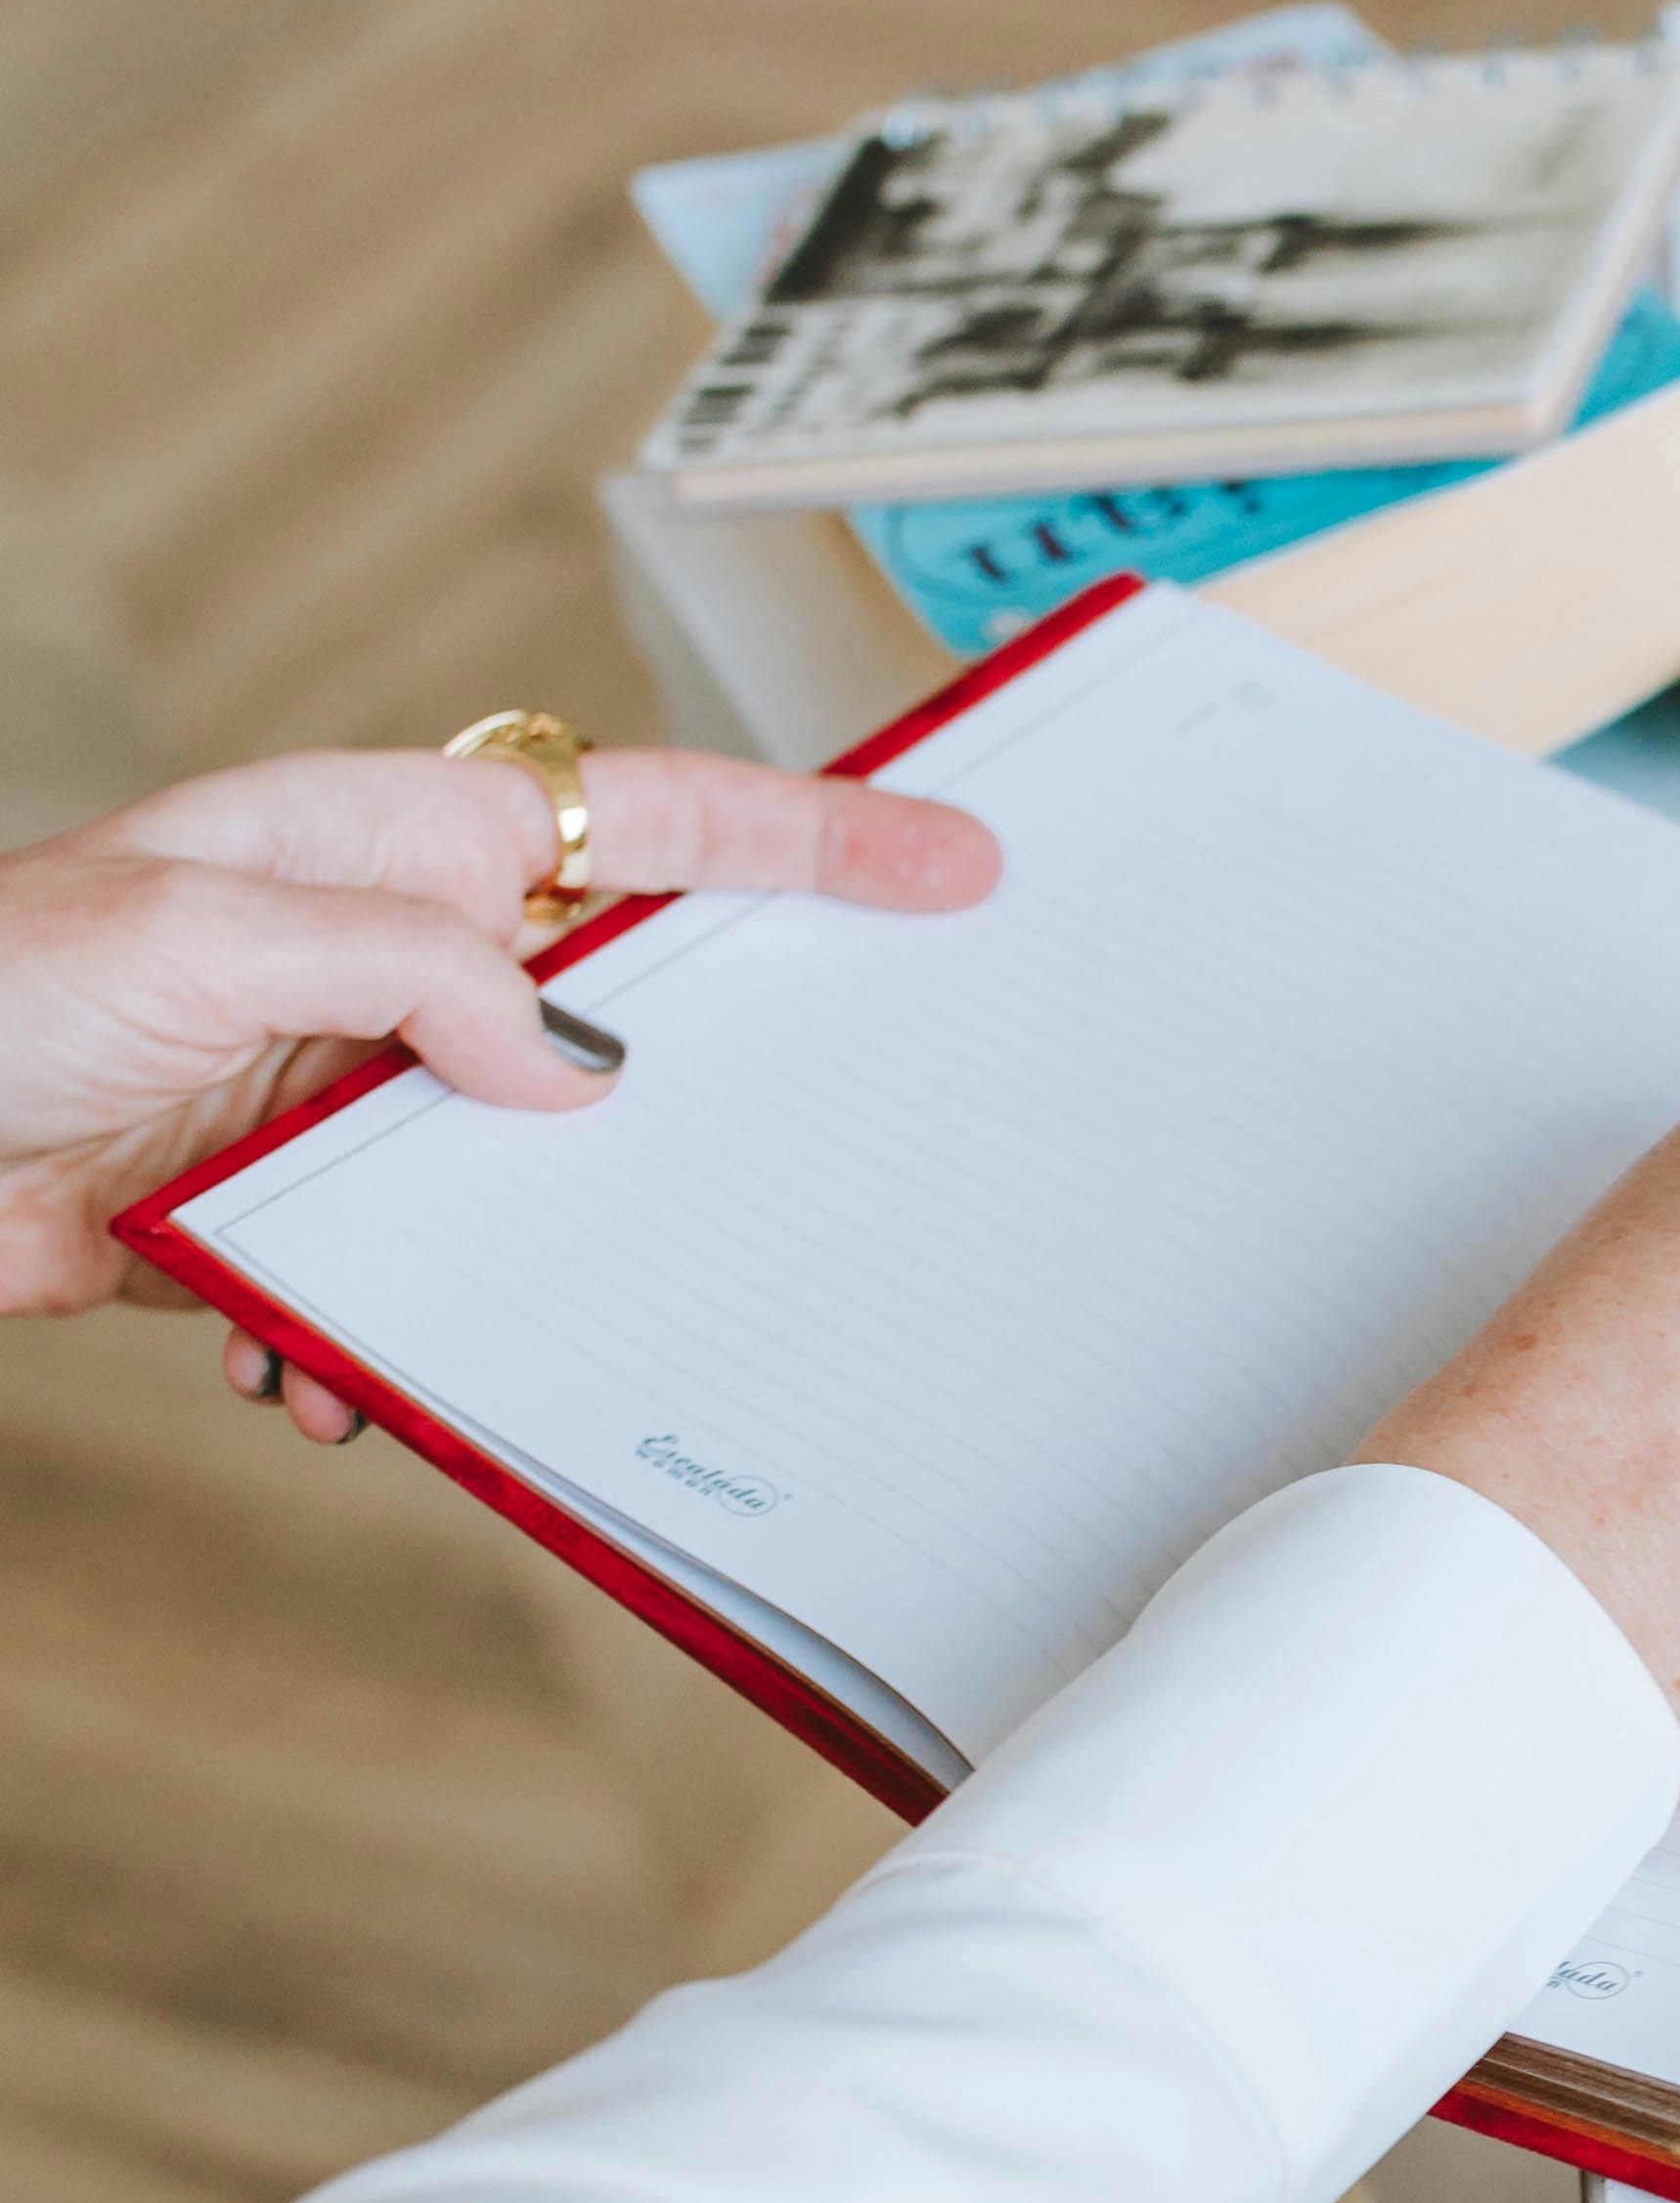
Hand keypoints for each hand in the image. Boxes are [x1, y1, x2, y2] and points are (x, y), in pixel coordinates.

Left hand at [0, 741, 998, 1437]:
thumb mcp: (204, 939)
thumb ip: (412, 975)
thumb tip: (578, 1065)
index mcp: (392, 846)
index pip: (650, 826)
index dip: (812, 843)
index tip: (952, 864)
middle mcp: (390, 961)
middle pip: (620, 1012)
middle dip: (702, 1095)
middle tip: (815, 1149)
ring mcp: (344, 1096)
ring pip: (518, 1187)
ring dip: (507, 1271)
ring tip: (470, 1310)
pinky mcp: (284, 1222)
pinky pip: (400, 1294)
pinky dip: (373, 1355)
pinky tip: (310, 1376)